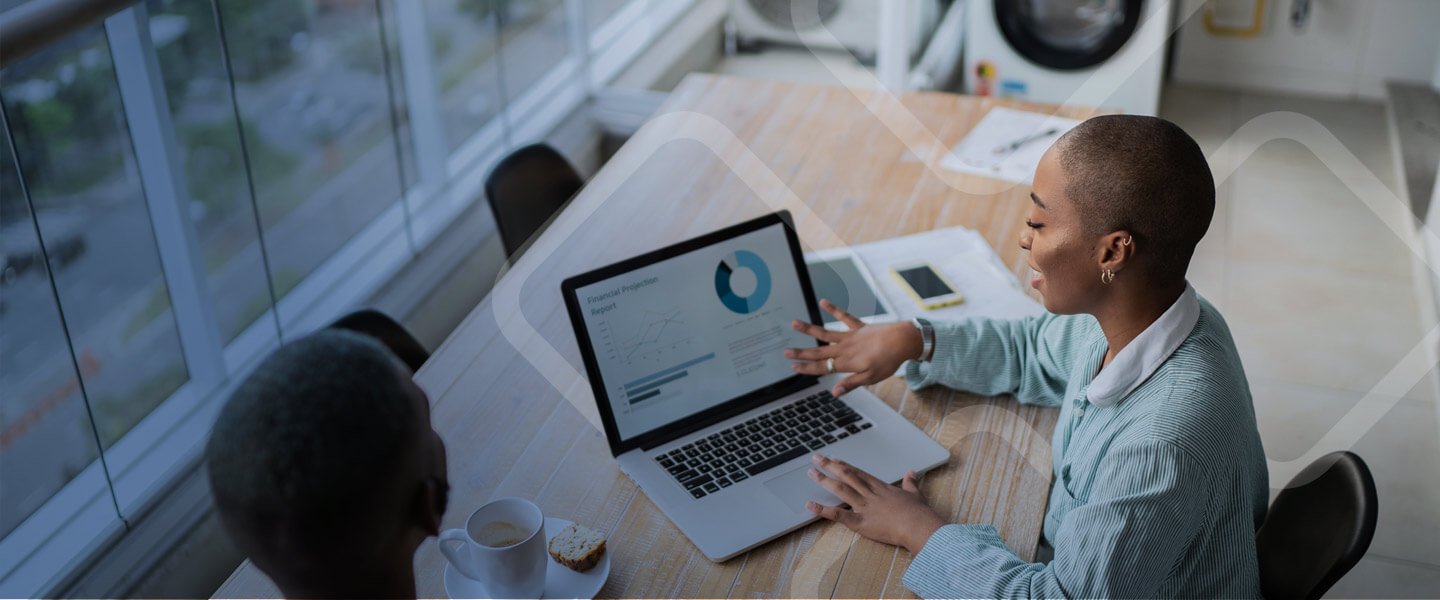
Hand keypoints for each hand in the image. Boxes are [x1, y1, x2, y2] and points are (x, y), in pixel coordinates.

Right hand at [784, 299, 923, 396]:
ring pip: (825, 332)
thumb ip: (850, 383)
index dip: (806, 368)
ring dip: (809, 328)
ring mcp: (851, 336)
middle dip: (801, 352)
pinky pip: (844, 316)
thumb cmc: (888, 361)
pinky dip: (834, 309)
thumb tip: (834, 393)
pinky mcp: (859, 326)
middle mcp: (844, 348)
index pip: (822, 367)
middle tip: (785, 350)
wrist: (903, 341)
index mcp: (846, 363)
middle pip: (818, 351)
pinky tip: (823, 302)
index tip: (793, 366)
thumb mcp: (870, 378)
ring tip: (794, 323)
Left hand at [805, 454, 946, 554]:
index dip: (844, 466)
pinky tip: (810, 505)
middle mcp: (870, 494)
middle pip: (846, 476)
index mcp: (881, 487)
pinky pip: (839, 515)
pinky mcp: (861, 522)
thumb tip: (911, 472)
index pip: (858, 473)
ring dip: (824, 480)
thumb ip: (910, 482)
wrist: (918, 525)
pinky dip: (823, 510)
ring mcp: (864, 507)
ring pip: (841, 490)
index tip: (834, 459)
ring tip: (811, 473)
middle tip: (816, 458)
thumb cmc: (919, 512)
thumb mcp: (915, 493)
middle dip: (829, 466)